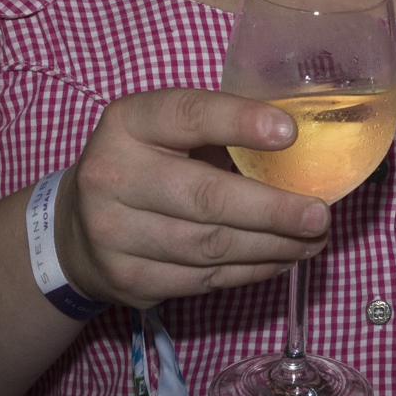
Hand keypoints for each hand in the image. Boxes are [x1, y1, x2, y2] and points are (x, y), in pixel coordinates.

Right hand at [54, 88, 328, 308]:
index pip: (188, 115)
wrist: (76, 227)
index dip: (240, 122)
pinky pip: (204, 280)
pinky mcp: (128, 281)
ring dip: (272, 246)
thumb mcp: (168, 130)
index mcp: (128, 122)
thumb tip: (303, 151)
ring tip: (313, 239)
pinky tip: (281, 259)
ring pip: (210, 247)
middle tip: (319, 214)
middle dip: (272, 209)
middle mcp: (112, 176)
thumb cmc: (147, 163)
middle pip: (205, 197)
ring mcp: (114, 234)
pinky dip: (251, 271)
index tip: (290, 132)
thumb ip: (220, 132)